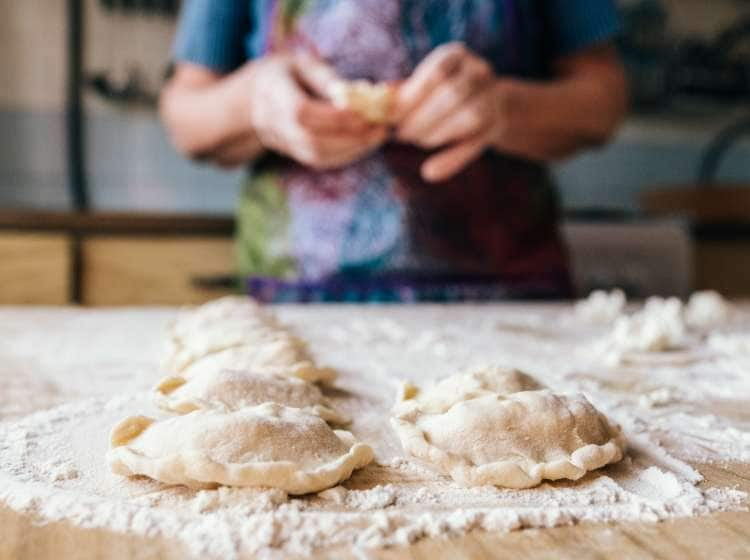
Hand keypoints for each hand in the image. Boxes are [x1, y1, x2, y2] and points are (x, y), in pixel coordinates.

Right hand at [247, 54, 387, 169]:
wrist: (254, 98)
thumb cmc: (285, 74)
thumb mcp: (302, 63)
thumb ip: (325, 78)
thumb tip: (354, 96)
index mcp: (272, 92)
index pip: (302, 112)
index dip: (334, 117)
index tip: (364, 112)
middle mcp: (272, 122)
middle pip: (311, 140)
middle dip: (351, 136)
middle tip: (381, 128)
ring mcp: (280, 142)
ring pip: (316, 156)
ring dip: (352, 149)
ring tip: (378, 136)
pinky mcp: (292, 154)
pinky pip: (318, 162)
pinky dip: (345, 156)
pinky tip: (364, 145)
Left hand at [394, 43, 505, 181]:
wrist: (488, 102)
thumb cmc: (443, 92)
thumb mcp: (424, 85)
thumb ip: (405, 91)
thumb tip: (382, 93)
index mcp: (457, 55)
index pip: (436, 73)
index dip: (412, 96)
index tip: (391, 115)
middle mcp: (479, 72)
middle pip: (452, 94)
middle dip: (421, 118)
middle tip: (400, 134)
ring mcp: (493, 99)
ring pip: (468, 116)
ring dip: (435, 134)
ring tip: (416, 140)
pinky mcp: (496, 126)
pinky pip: (474, 145)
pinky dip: (450, 161)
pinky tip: (430, 172)